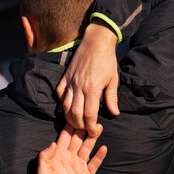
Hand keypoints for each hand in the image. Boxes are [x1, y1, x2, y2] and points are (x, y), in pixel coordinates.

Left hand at [37, 124, 107, 173]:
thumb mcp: (42, 172)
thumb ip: (45, 156)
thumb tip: (53, 143)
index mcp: (58, 155)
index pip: (65, 137)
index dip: (70, 127)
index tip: (75, 115)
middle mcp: (69, 158)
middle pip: (78, 140)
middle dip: (84, 129)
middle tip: (91, 118)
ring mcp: (78, 166)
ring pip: (87, 148)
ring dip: (93, 139)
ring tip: (99, 128)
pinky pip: (94, 163)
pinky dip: (99, 156)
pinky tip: (104, 147)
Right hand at [56, 21, 119, 136]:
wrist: (96, 41)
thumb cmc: (107, 60)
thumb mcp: (113, 79)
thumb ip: (112, 98)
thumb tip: (114, 113)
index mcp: (93, 89)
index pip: (89, 114)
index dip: (90, 126)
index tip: (93, 131)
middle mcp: (79, 87)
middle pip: (75, 113)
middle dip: (79, 125)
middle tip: (84, 129)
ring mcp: (71, 82)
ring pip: (65, 105)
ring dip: (69, 117)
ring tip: (75, 122)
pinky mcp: (66, 76)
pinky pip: (60, 92)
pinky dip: (62, 102)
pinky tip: (67, 106)